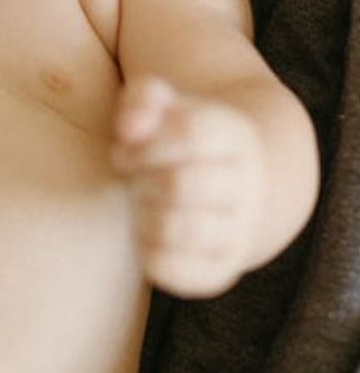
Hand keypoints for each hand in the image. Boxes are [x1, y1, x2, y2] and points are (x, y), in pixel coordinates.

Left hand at [111, 77, 264, 297]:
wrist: (220, 191)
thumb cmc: (173, 141)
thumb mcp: (162, 106)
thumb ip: (143, 100)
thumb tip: (129, 129)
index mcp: (237, 137)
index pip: (190, 134)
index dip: (143, 141)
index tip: (124, 147)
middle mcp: (249, 188)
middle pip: (178, 183)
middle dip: (141, 177)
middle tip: (133, 175)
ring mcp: (239, 234)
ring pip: (175, 228)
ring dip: (142, 211)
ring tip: (142, 201)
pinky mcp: (218, 272)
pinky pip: (170, 267)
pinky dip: (144, 247)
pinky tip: (147, 229)